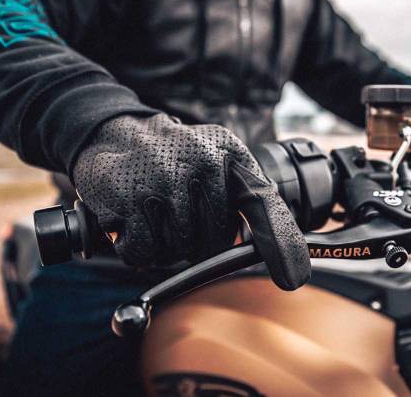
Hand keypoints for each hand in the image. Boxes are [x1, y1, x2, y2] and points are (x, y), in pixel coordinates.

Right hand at [72, 114, 310, 289]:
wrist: (116, 133)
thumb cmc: (177, 159)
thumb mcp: (219, 160)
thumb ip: (248, 196)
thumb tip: (268, 247)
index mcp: (229, 153)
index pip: (263, 202)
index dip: (280, 242)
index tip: (294, 277)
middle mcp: (200, 162)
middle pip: (215, 242)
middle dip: (198, 242)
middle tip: (180, 216)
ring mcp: (163, 180)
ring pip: (178, 251)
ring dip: (166, 246)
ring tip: (155, 212)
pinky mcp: (128, 199)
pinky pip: (144, 253)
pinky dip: (139, 249)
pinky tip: (134, 220)